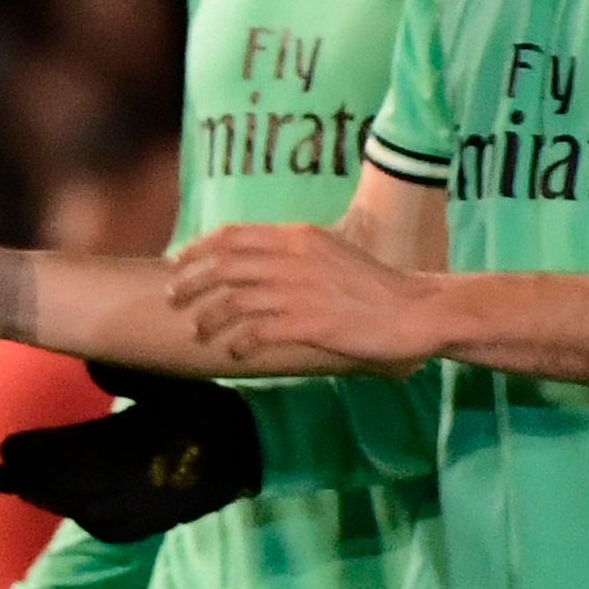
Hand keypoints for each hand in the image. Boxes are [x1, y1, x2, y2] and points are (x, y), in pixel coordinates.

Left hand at [0, 368, 261, 541]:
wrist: (248, 452)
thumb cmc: (203, 410)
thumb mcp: (164, 382)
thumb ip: (123, 375)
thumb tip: (88, 364)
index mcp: (120, 446)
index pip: (62, 453)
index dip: (30, 454)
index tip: (3, 451)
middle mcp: (120, 483)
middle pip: (59, 486)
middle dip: (23, 481)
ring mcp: (134, 509)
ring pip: (75, 508)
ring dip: (45, 498)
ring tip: (20, 489)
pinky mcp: (148, 524)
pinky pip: (103, 527)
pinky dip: (79, 517)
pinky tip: (70, 510)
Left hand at [165, 222, 436, 371]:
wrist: (415, 310)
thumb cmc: (371, 285)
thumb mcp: (328, 252)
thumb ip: (291, 252)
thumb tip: (249, 261)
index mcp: (297, 236)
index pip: (231, 235)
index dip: (197, 249)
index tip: (177, 263)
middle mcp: (294, 258)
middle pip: (223, 266)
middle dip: (189, 283)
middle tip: (172, 299)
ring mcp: (301, 291)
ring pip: (233, 301)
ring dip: (207, 318)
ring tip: (197, 332)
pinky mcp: (310, 324)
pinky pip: (258, 333)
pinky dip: (238, 343)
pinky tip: (233, 352)